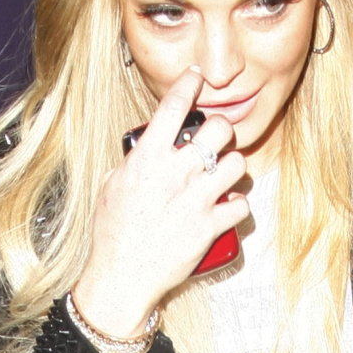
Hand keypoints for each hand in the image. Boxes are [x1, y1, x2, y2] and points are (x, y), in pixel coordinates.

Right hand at [74, 67, 248, 341]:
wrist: (122, 275)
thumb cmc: (112, 231)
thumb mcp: (112, 186)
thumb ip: (134, 163)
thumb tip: (147, 151)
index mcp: (148, 158)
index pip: (172, 107)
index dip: (187, 85)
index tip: (196, 77)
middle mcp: (176, 172)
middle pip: (218, 130)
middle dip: (221, 130)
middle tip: (215, 140)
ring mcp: (197, 199)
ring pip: (236, 164)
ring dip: (233, 167)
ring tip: (223, 175)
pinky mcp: (210, 226)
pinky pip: (241, 206)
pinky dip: (237, 205)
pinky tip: (227, 206)